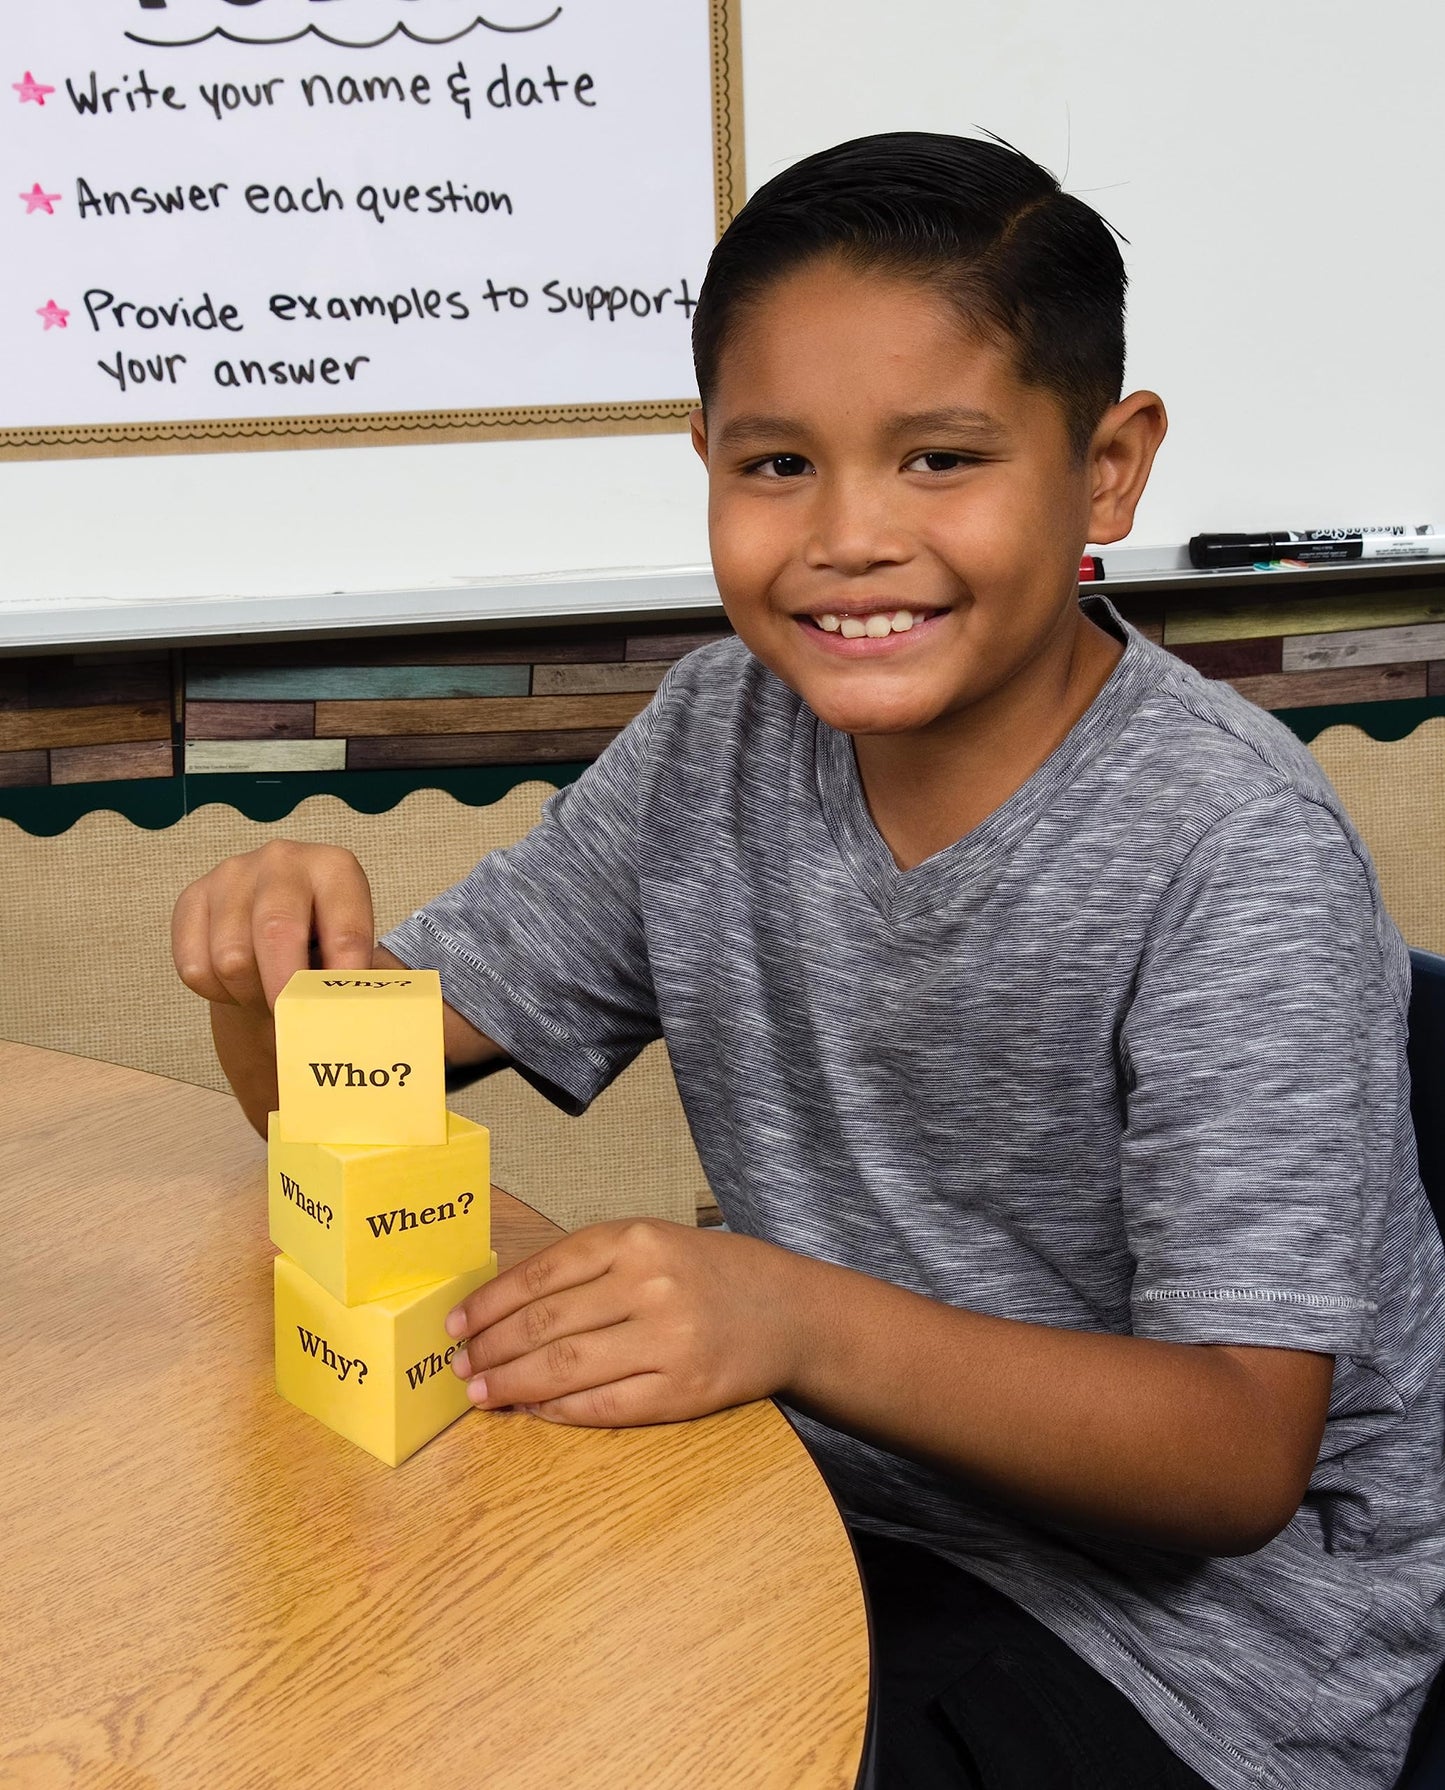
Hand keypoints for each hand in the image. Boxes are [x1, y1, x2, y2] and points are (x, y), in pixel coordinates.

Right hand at [172, 839, 374, 1010]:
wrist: (272, 929)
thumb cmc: (321, 943)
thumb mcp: (353, 950)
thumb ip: (358, 978)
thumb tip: (361, 1014)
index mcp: (335, 868)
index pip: (345, 931)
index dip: (344, 980)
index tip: (340, 1011)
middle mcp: (283, 861)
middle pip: (276, 933)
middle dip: (286, 990)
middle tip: (292, 1019)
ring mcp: (232, 874)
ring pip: (232, 959)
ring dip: (250, 994)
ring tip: (267, 994)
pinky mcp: (192, 897)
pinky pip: (195, 967)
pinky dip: (217, 992)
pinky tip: (237, 983)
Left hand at [446, 1218, 809, 1426]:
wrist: (791, 1310)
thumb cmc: (710, 1273)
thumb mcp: (653, 1243)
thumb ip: (589, 1267)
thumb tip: (506, 1308)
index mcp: (635, 1239)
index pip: (541, 1274)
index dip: (489, 1304)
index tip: (455, 1326)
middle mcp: (650, 1284)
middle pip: (545, 1324)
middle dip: (491, 1349)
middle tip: (459, 1368)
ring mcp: (669, 1340)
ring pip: (565, 1368)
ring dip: (512, 1385)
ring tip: (481, 1393)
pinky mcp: (684, 1390)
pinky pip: (604, 1406)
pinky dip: (560, 1412)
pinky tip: (534, 1410)